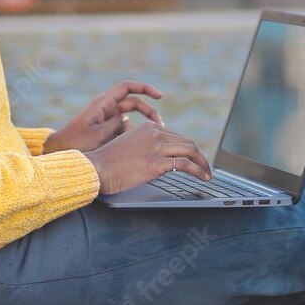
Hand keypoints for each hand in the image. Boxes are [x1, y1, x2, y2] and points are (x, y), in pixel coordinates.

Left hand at [42, 81, 164, 153]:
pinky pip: (122, 129)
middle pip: (133, 103)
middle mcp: (105, 108)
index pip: (128, 87)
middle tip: (160, 125)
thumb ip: (116, 125)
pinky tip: (132, 148)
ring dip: (138, 128)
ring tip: (146, 142)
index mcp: (102, 103)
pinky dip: (129, 136)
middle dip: (148, 112)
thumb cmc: (75, 143)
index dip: (145, 88)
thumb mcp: (98, 134)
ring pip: (129, 119)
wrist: (58, 152)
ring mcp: (105, 119)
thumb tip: (129, 121)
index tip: (160, 96)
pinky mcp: (105, 130)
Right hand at [85, 121, 213, 193]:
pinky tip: (203, 177)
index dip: (188, 149)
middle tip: (205, 167)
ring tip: (208, 174)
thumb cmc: (108, 162)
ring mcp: (157, 147)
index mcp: (149, 127)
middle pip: (187, 143)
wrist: (96, 168)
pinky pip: (186, 164)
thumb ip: (146, 146)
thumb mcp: (129, 145)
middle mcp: (155, 133)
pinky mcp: (157, 162)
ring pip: (191, 151)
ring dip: (203, 163)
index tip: (194, 158)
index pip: (177, 137)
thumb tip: (159, 158)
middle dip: (199, 156)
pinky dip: (199, 171)